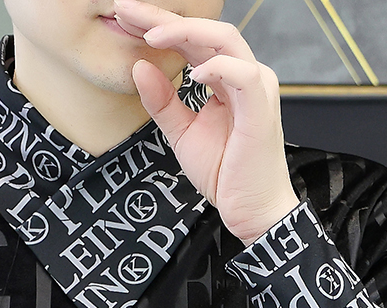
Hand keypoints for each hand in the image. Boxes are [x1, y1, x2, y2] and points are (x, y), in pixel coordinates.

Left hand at [116, 0, 299, 244]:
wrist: (251, 210)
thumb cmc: (225, 173)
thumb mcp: (182, 134)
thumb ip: (162, 102)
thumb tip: (138, 67)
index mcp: (225, 78)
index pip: (190, 40)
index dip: (158, 26)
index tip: (125, 18)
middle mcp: (243, 74)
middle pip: (204, 30)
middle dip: (164, 18)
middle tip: (127, 11)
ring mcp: (255, 87)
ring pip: (224, 39)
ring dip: (186, 32)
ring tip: (151, 35)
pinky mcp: (261, 107)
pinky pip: (242, 74)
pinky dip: (217, 67)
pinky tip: (192, 73)